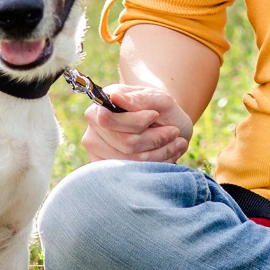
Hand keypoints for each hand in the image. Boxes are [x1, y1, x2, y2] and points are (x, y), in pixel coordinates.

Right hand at [78, 84, 192, 162]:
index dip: (136, 121)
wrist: (163, 124)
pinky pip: (134, 172)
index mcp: (101, 104)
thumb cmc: (159, 107)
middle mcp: (93, 128)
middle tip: (174, 132)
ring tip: (175, 141)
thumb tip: (114, 97)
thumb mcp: (157, 98)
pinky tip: (166, 153)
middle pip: (125, 143)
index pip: (108, 119)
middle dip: (155, 138)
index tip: (156, 115)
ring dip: (161, 152)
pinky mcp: (107, 168)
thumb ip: (138, 98)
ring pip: (133, 160)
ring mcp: (97, 151)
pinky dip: (156, 163)